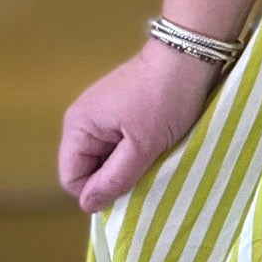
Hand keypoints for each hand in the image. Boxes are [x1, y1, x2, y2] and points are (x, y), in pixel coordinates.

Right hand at [59, 39, 222, 214]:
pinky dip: (135, 149)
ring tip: (153, 157)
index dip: (97, 192)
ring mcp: (101, 112)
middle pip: (87, 168)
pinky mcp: (120, 109)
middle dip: (113, 177)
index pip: (72, 179)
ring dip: (127, 164)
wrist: (189, 55)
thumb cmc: (166, 99)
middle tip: (145, 173)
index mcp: (78, 126)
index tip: (130, 189)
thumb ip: (114, 178)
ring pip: (106, 156)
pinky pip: (119, 142)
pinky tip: (156, 145)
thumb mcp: (143, 146)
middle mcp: (82, 119)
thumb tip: (87, 206)